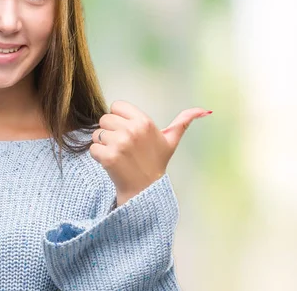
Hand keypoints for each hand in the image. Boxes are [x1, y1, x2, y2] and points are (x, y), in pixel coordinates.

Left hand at [89, 100, 212, 205]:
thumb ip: (183, 122)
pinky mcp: (108, 157)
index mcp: (144, 122)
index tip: (126, 131)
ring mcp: (120, 144)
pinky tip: (110, 163)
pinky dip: (97, 156)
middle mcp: (132, 130)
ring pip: (97, 134)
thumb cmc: (156, 163)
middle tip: (121, 145)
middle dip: (109, 131)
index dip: (118, 118)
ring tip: (117, 154)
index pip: (116, 106)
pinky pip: (92, 148)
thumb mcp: (171, 141)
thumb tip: (203, 110)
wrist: (146, 190)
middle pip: (104, 119)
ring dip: (102, 144)